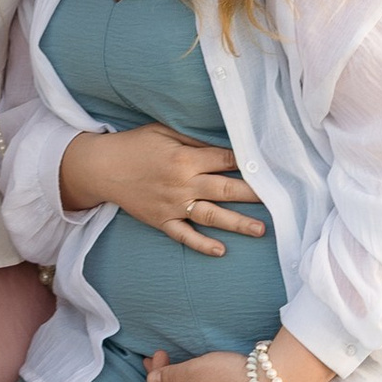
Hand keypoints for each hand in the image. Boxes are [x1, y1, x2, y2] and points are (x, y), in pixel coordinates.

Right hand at [61, 122, 266, 252]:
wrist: (102, 167)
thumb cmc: (135, 144)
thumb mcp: (163, 130)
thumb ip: (193, 137)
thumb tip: (223, 142)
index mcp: (184, 158)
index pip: (224, 160)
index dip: (247, 163)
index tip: (269, 166)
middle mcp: (182, 183)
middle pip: (225, 189)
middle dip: (253, 194)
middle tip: (278, 199)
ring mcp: (172, 205)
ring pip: (211, 216)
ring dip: (237, 223)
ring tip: (261, 230)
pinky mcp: (161, 221)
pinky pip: (184, 236)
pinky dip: (202, 245)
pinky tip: (221, 250)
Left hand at [142, 346, 261, 381]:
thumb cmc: (229, 377)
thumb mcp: (195, 370)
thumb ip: (171, 375)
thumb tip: (150, 381)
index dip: (153, 375)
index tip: (160, 353)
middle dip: (160, 376)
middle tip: (156, 356)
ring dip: (173, 377)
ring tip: (170, 361)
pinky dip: (187, 380)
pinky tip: (191, 372)